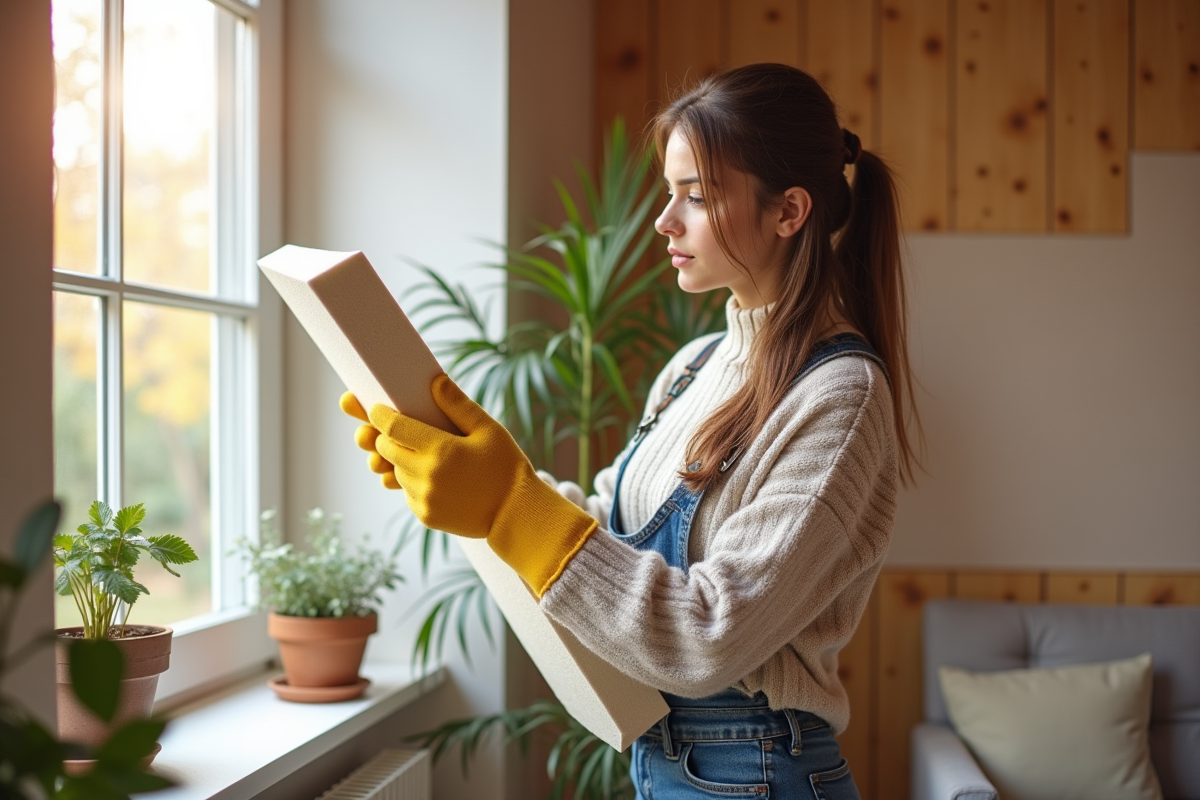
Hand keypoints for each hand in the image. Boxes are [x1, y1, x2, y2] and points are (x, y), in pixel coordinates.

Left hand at [341, 376, 597, 595]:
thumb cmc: (506, 466)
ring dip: (400, 460)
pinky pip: (406, 492)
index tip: (376, 408)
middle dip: (386, 436)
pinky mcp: (425, 516)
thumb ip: (458, 405)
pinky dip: (413, 482)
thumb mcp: (488, 429)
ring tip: (424, 454)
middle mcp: (426, 475)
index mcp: (441, 449)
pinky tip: (436, 477)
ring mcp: (423, 499)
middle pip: (386, 448)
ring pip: (395, 471)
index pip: (393, 427)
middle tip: (396, 429)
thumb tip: (434, 380)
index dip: (379, 415)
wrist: (516, 514)